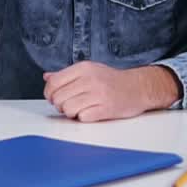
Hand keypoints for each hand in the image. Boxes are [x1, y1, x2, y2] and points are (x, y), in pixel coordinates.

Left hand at [43, 62, 179, 122]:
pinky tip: (89, 113)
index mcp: (83, 68)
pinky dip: (83, 118)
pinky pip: (82, 117)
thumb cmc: (112, 80)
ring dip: (70, 112)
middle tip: (67, 104)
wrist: (139, 87)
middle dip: (59, 104)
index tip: (53, 97)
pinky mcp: (106, 108)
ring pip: (68, 108)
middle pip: (58, 97)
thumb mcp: (89, 70)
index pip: (53, 82)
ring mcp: (98, 94)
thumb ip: (66, 74)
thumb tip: (47, 77)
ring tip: (78, 109)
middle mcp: (89, 79)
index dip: (49, 93)